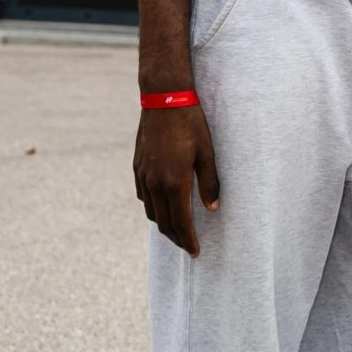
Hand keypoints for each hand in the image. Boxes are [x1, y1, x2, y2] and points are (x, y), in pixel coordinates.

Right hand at [133, 105, 220, 256]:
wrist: (164, 99)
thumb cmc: (191, 123)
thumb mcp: (207, 152)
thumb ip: (210, 183)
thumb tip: (213, 208)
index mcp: (174, 182)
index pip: (180, 222)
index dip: (188, 240)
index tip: (196, 252)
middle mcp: (155, 183)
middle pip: (164, 222)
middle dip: (177, 238)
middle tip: (189, 247)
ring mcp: (143, 175)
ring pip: (151, 212)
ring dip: (164, 224)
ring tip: (178, 230)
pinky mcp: (138, 167)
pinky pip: (144, 196)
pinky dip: (154, 208)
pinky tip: (163, 206)